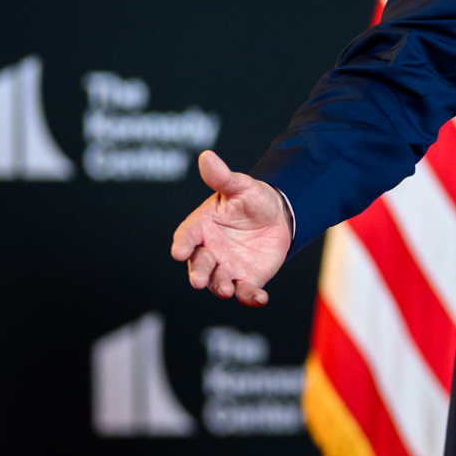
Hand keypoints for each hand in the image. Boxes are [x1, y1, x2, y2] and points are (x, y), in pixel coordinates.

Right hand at [169, 150, 292, 307]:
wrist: (277, 216)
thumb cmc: (251, 199)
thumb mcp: (240, 186)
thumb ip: (223, 178)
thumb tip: (206, 156)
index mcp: (202, 227)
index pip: (187, 237)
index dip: (182, 245)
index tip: (178, 252)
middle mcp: (210, 250)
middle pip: (199, 265)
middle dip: (198, 273)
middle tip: (198, 281)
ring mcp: (227, 267)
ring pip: (218, 282)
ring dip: (221, 287)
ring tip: (226, 290)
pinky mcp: (247, 279)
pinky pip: (246, 292)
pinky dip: (250, 297)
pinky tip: (260, 298)